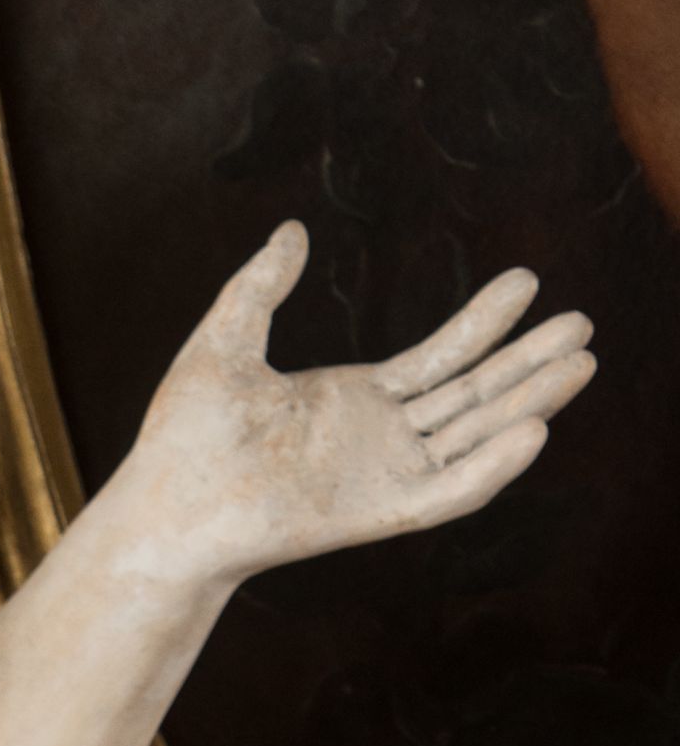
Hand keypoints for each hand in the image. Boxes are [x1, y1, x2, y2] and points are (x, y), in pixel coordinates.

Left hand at [116, 224, 593, 595]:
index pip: (436, 360)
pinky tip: (533, 431)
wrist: (161, 508)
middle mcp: (373, 440)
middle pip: (470, 396)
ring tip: (581, 363)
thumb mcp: (225, 341)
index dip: (484, 323)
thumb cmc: (181, 439)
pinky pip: (446, 494)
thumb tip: (291, 231)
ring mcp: (377, 478)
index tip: (527, 281)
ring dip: (527, 403)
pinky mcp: (373, 514)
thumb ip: (261, 286)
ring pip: (471, 437)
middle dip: (527, 362)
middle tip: (584, 325)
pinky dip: (490, 467)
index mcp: (347, 401)